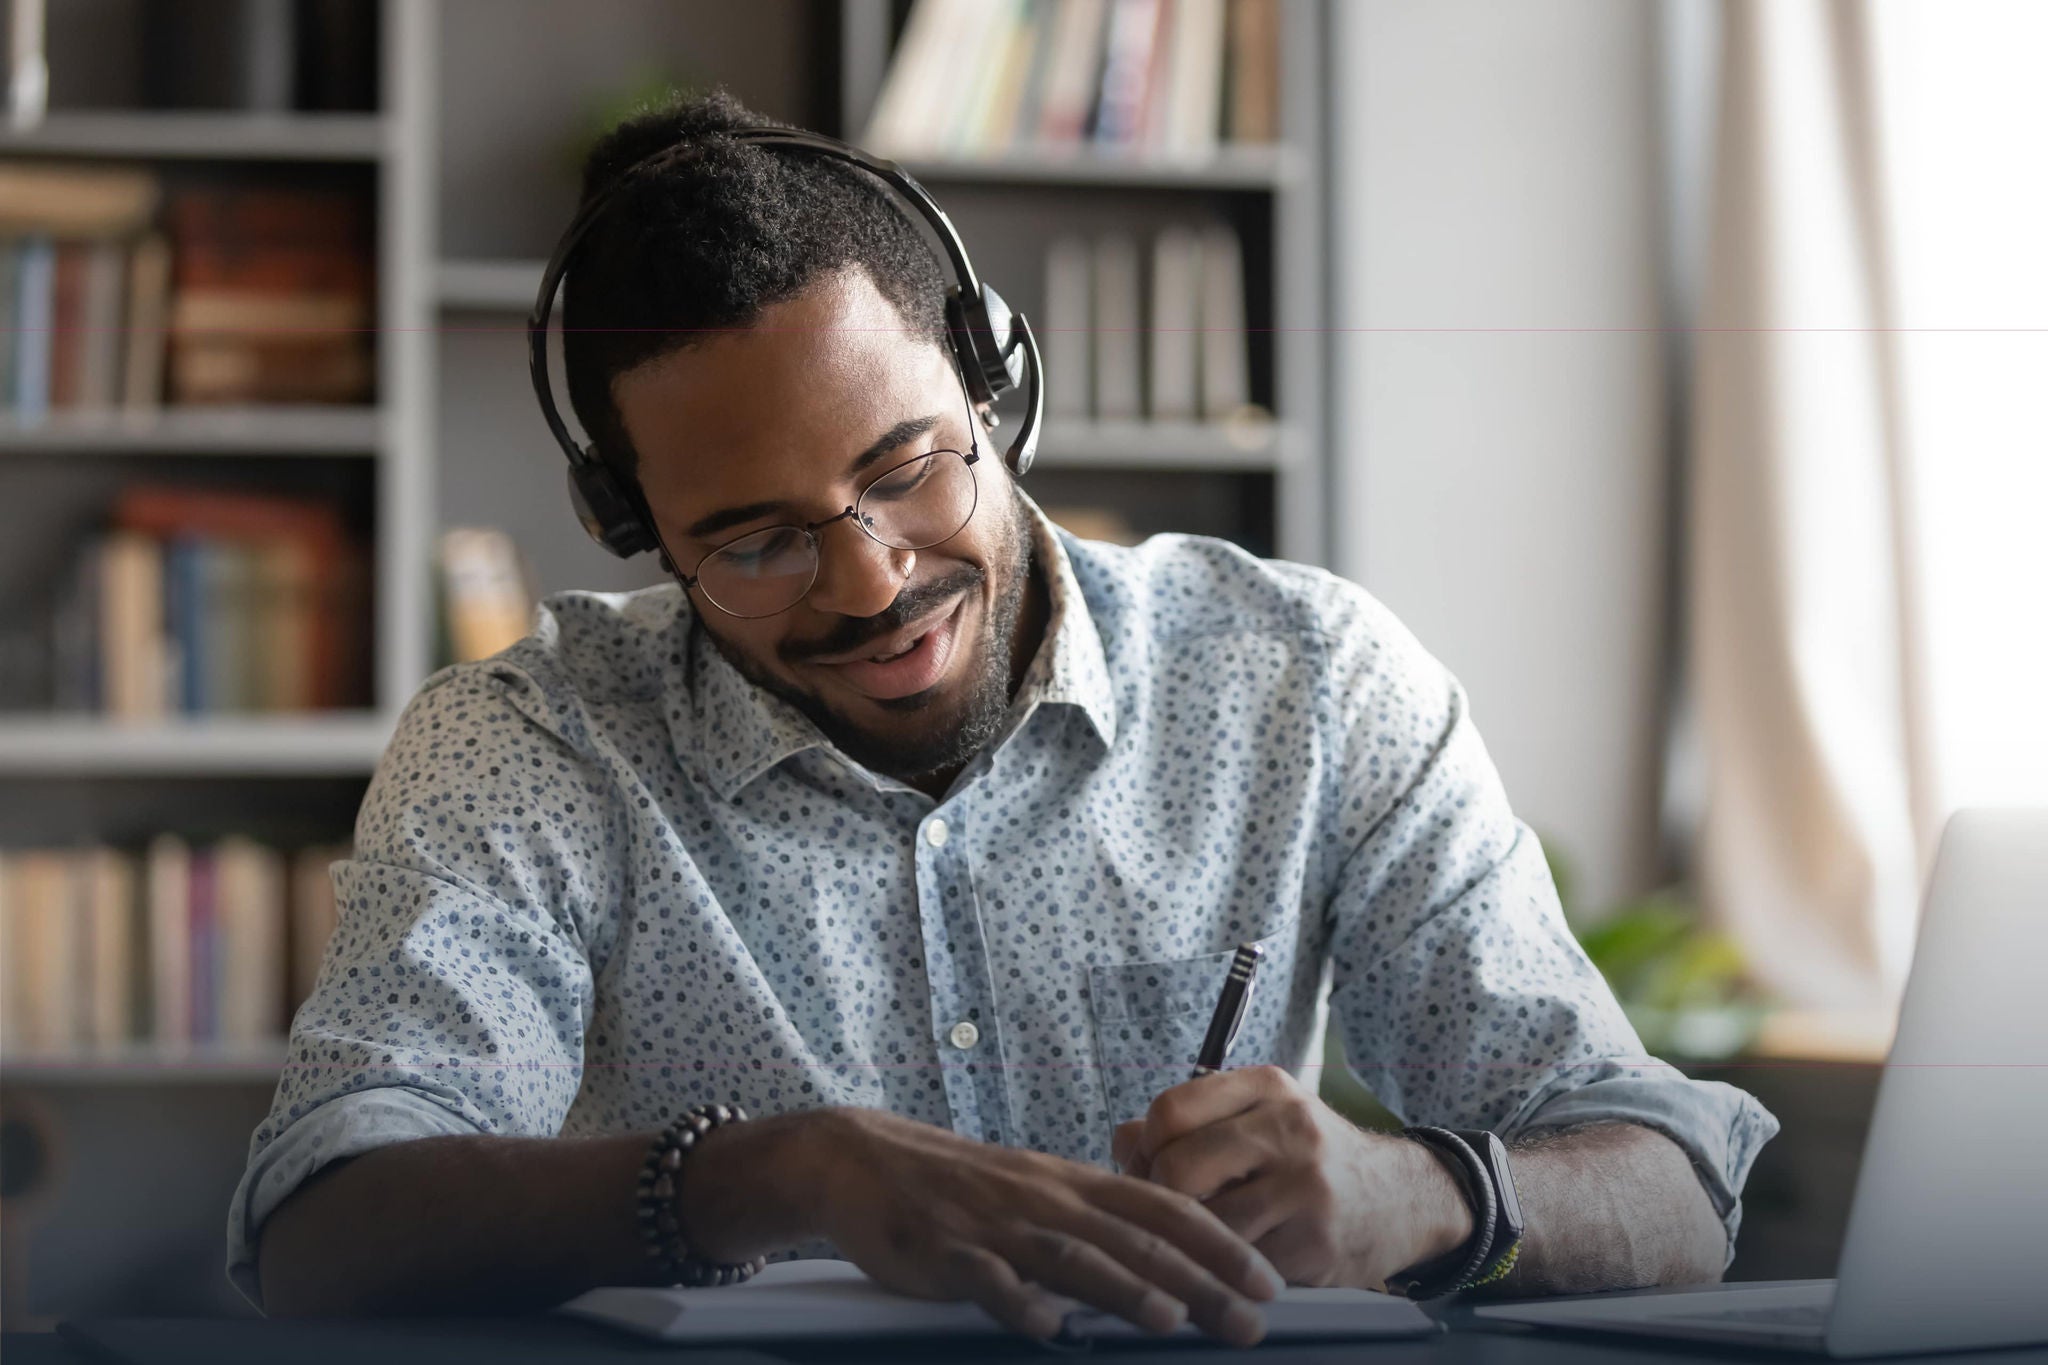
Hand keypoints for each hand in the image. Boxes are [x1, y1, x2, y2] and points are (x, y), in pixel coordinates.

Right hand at [808, 1108, 1283, 1343]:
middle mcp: (1046, 1199)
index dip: (1220, 1244)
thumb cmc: (957, 1186)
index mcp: (1072, 1184)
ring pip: (1072, 1256)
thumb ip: (1090, 1226)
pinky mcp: (946, 1252)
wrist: (863, 1159)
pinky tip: (1048, 1328)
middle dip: (1199, 1279)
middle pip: (1135, 1238)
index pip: (1164, 1209)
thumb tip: (1156, 1269)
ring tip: (1171, 1320)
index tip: (1269, 1281)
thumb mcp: (1033, 1193)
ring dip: (1124, 1289)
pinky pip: (987, 1278)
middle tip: (1253, 1318)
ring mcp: (997, 1226)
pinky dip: (1020, 1302)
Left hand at [1111, 1066, 1472, 1289]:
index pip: (1170, 1109)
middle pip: (1177, 1166)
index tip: (1148, 1169)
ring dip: (1189, 1238)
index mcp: (1268, 1087)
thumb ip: (1192, 1123)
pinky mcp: (1314, 1243)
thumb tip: (1120, 1140)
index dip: (1144, 1147)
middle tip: (1170, 1211)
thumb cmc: (1312, 1158)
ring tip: (1198, 1238)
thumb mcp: (1262, 1119)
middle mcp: (1289, 1128)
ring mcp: (1305, 1187)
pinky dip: (1222, 1268)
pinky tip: (1231, 1262)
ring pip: (1203, 1221)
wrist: (1404, 1198)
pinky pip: (1236, 1263)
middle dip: (1161, 1196)